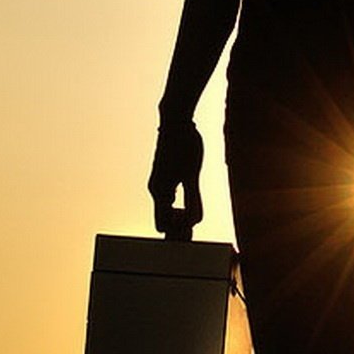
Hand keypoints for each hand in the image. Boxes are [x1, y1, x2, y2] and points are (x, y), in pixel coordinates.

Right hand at [148, 119, 204, 240]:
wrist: (176, 121)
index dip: (178, 232)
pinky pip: (170, 200)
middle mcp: (156, 190)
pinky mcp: (165, 178)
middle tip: (196, 222)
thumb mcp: (192, 173)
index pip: (163, 226)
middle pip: (163, 222)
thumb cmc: (185, 144)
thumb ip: (193, 198)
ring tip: (195, 214)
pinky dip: (180, 206)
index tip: (193, 227)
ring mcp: (159, 184)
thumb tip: (194, 221)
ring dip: (180, 217)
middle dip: (178, 227)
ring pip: (167, 211)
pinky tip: (191, 202)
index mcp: (160, 191)